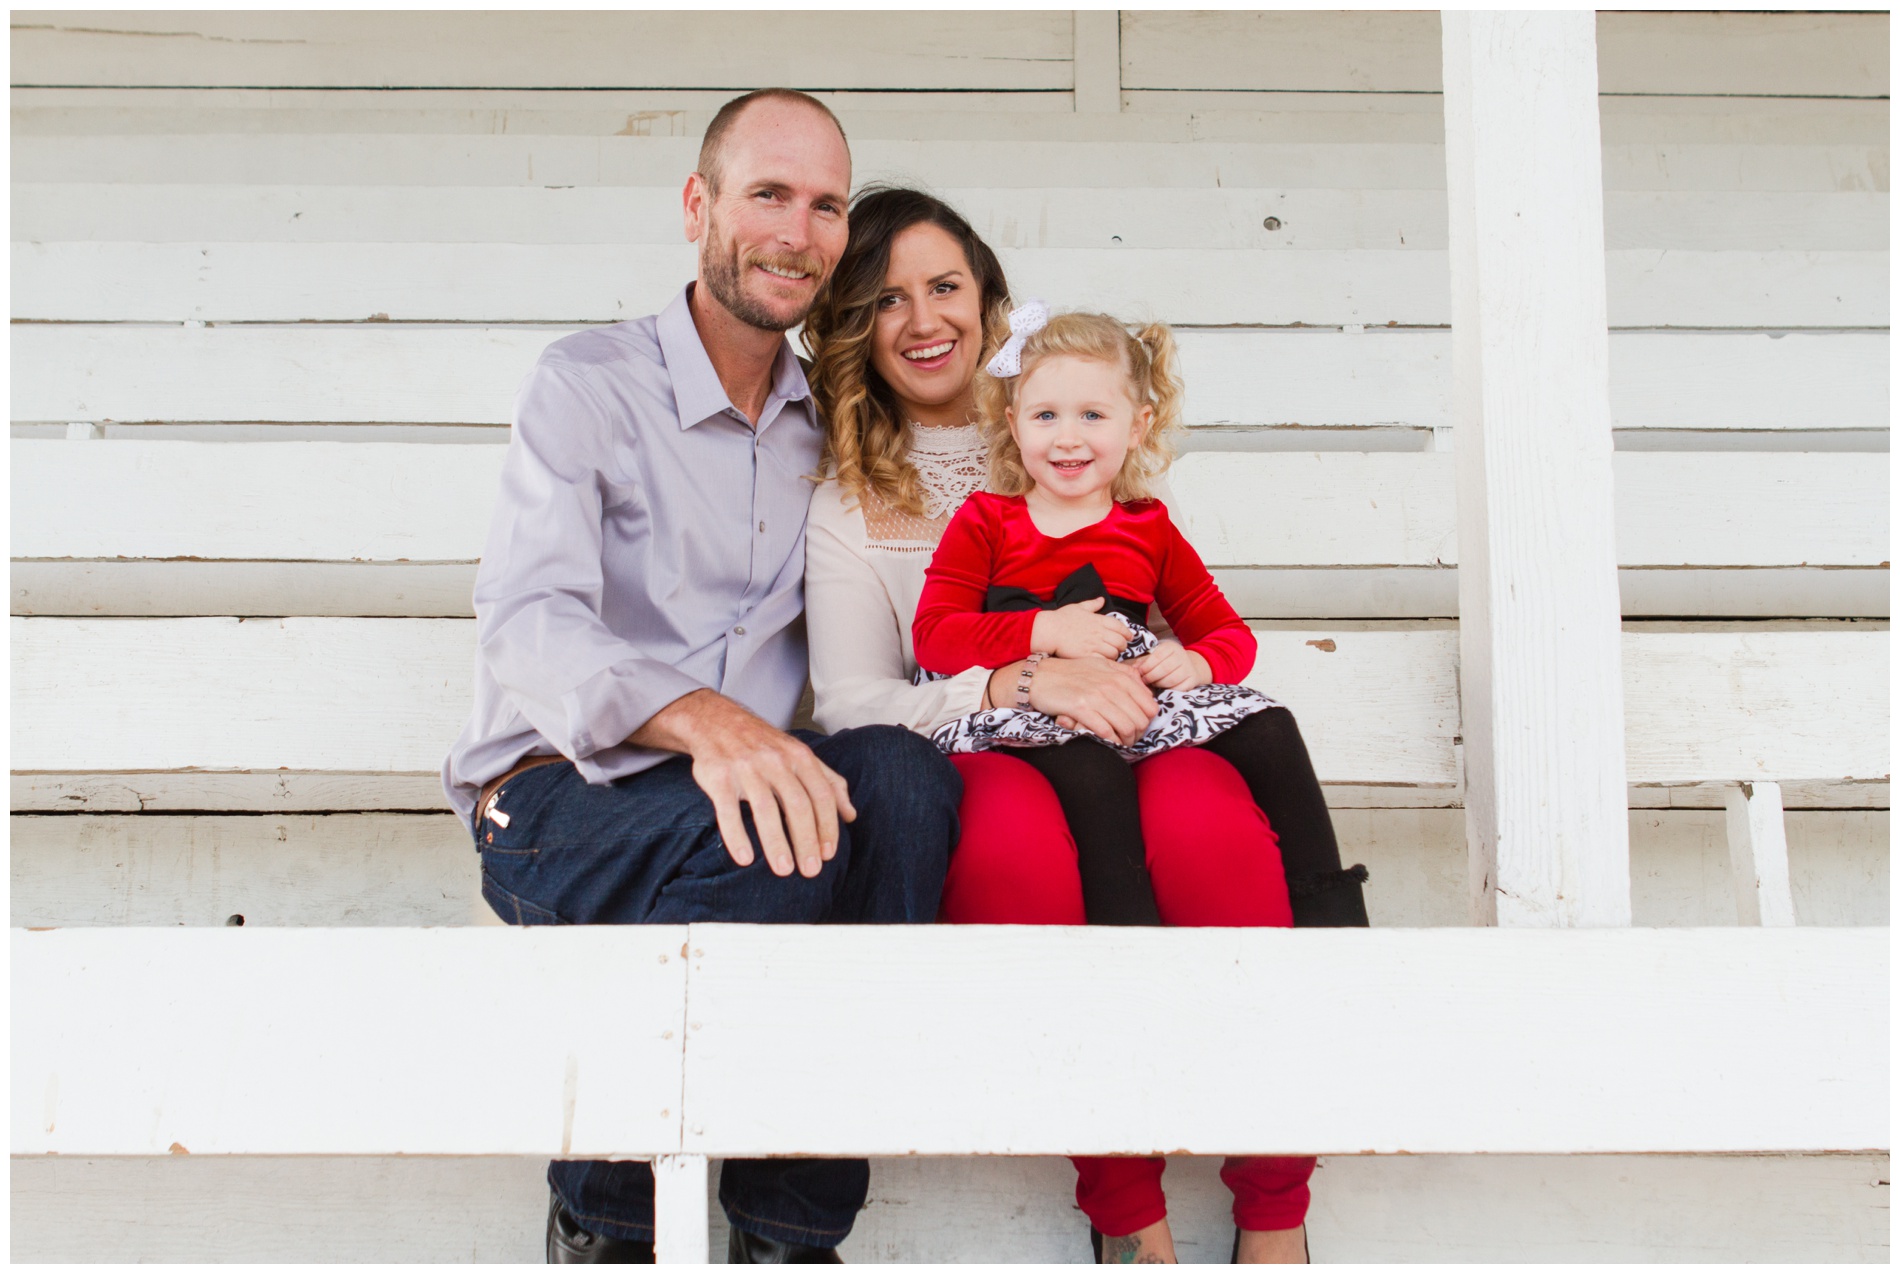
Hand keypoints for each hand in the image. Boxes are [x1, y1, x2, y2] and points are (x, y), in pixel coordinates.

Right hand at [630, 689, 855, 878]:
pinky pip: (728, 810)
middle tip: (811, 871)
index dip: (827, 826)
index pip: (821, 795)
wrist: (715, 720)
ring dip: (776, 843)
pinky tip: (745, 859)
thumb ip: (829, 782)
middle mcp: (775, 760)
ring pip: (765, 810)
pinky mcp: (719, 776)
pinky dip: (737, 836)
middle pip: (797, 805)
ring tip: (784, 870)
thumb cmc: (764, 745)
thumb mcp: (800, 755)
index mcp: (799, 756)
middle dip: (806, 841)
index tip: (828, 854)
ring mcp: (746, 767)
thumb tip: (851, 815)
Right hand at [1023, 655, 1158, 746]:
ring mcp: (1097, 697)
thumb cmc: (1071, 673)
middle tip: (1129, 739)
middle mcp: (1112, 685)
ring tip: (1120, 743)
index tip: (1138, 726)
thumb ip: (1125, 674)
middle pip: (1141, 720)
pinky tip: (1108, 742)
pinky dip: (1111, 741)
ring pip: (1127, 728)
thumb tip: (1144, 688)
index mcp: (1121, 676)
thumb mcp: (1102, 665)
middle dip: (1138, 735)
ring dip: (1126, 741)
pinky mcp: (1082, 709)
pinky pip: (1106, 731)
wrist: (1041, 677)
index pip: (1150, 706)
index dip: (1147, 721)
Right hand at [1030, 597, 1130, 660]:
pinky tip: (1104, 660)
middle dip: (1123, 645)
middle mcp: (1098, 632)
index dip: (1127, 632)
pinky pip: (1103, 660)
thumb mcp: (1078, 607)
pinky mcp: (1086, 655)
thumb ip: (1092, 604)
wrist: (1049, 629)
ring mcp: (1093, 644)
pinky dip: (1107, 661)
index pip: (1120, 626)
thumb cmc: (1062, 618)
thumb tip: (1101, 599)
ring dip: (1116, 654)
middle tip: (1121, 648)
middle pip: (1120, 641)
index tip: (1129, 637)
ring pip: (1114, 652)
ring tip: (1112, 655)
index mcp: (1098, 620)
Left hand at [1127, 639, 1212, 690]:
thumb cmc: (1168, 661)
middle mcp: (1181, 656)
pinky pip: (1179, 688)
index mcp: (1171, 647)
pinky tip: (1164, 688)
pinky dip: (1169, 690)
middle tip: (1145, 680)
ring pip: (1171, 679)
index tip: (1140, 672)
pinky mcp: (1193, 680)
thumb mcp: (1157, 656)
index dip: (1146, 666)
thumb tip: (1133, 668)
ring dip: (1159, 684)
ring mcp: (1189, 668)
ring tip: (1154, 684)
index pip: (1157, 657)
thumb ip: (1144, 661)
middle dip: (1151, 676)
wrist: (1191, 665)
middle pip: (1164, 669)